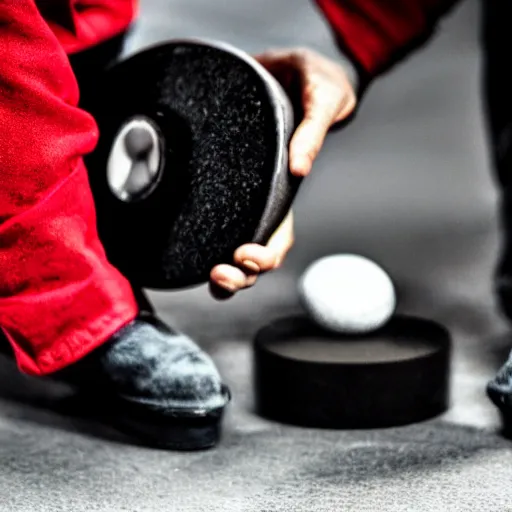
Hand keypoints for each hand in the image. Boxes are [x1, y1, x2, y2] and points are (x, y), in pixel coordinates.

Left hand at [209, 47, 356, 297]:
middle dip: (239, 274)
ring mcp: (238, 189)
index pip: (280, 237)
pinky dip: (195, 228)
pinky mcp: (217, 171)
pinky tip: (178, 236)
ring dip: (221, 267)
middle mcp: (261, 197)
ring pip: (227, 241)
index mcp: (287, 190)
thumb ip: (312, 131)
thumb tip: (299, 169)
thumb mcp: (323, 99)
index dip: (265, 255)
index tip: (246, 256)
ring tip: (208, 275)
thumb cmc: (315, 84)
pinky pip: (205, 205)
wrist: (290, 64)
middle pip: (252, 253)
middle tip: (220, 277)